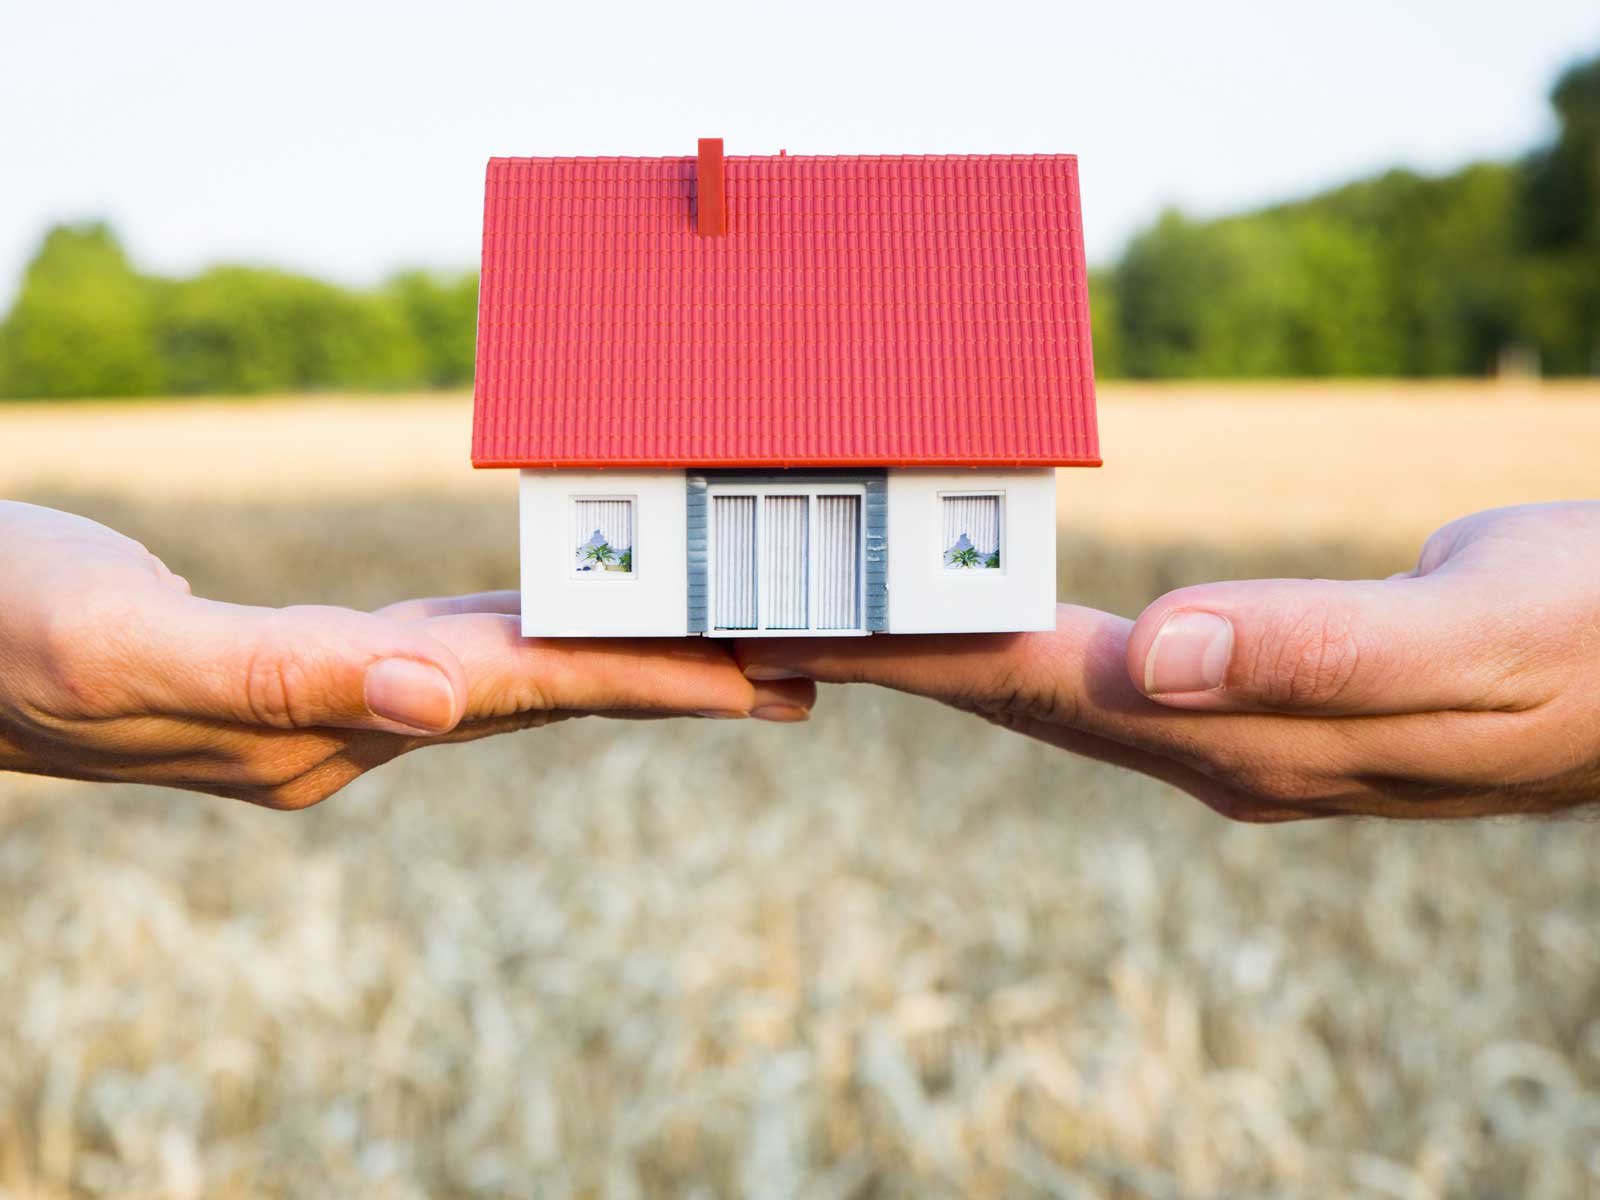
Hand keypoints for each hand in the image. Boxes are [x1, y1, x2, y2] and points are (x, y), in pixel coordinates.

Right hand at [0, 502, 813, 807]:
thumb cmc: (10, 628)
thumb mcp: (133, 652)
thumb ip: (288, 678)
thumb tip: (440, 702)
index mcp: (336, 723)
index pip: (537, 694)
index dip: (659, 680)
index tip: (777, 678)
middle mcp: (358, 727)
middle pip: (555, 694)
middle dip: (680, 680)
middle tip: (809, 668)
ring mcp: (339, 704)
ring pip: (516, 676)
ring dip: (622, 662)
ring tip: (726, 649)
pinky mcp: (313, 666)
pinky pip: (454, 648)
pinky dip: (528, 634)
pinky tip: (560, 622)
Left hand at [737, 503, 1599, 820]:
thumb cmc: (1585, 637)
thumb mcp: (1471, 636)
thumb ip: (1314, 651)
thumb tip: (1158, 659)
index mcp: (1247, 733)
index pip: (1034, 685)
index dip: (907, 652)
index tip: (786, 625)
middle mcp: (1220, 750)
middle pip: (1014, 700)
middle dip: (889, 661)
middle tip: (760, 623)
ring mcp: (1239, 739)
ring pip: (1052, 697)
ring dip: (943, 659)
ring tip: (846, 622)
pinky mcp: (1263, 709)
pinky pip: (1111, 680)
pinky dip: (1029, 651)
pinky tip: (1001, 631)